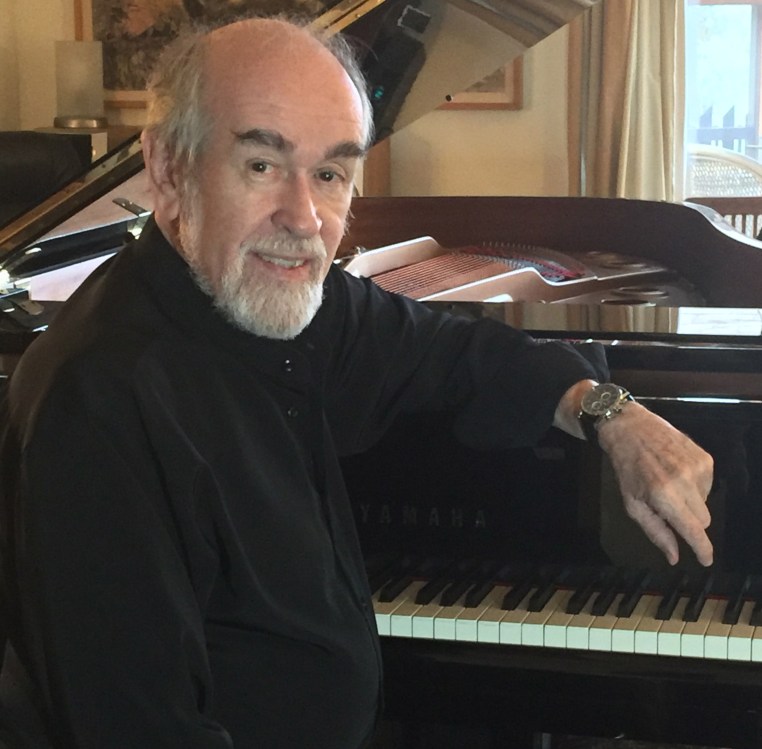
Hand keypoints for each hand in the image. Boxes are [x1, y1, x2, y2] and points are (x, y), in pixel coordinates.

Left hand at [596, 402, 713, 566]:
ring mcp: (698, 467)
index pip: (693, 530)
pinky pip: (708, 485)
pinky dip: (695, 485)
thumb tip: (674, 557)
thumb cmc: (626, 468)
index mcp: (664, 495)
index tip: (706, 560)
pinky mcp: (705, 457)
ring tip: (668, 483)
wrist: (629, 427)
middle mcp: (685, 481)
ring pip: (706, 503)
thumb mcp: (632, 503)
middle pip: (703, 520)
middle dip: (689, 521)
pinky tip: (676, 472)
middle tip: (667, 507)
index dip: (702, 549)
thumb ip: (656, 532)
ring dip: (690, 501)